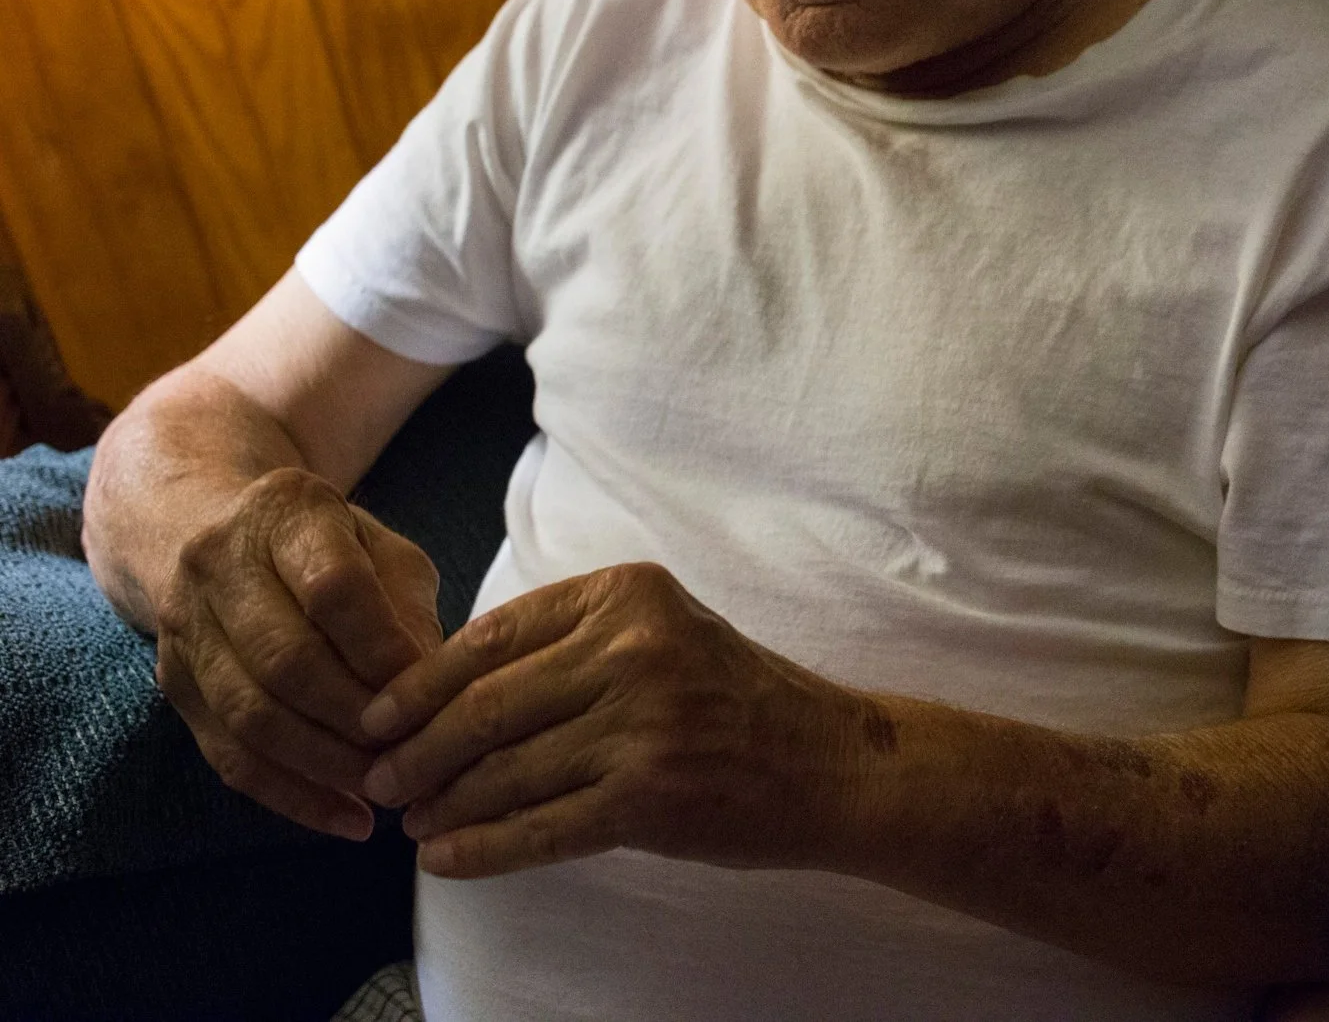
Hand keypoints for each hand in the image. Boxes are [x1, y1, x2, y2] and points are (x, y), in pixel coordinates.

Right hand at [153, 467, 442, 838]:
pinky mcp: (172, 685)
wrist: (211, 530)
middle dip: (356, 718)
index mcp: (285, 512)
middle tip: (414, 755)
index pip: (333, 587)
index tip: (429, 694)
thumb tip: (435, 692)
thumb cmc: (328, 548)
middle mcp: (217, 564)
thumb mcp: (382, 553)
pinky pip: (229, 756)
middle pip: (286, 659)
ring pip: (252, 715)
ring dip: (326, 766)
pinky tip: (347, 819)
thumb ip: (407, 611)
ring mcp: (184, 627)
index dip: (382, 649)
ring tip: (388, 792)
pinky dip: (291, 796)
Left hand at [359, 561, 848, 877]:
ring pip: (503, 771)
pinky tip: (444, 858)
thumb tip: (446, 684)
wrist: (828, 760)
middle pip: (484, 706)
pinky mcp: (648, 798)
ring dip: (442, 804)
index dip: (418, 685)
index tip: (377, 718)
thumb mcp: (661, 630)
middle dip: (414, 751)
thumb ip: (570, 641)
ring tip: (411, 821)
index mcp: (627, 594)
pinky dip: (479, 849)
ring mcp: (642, 725)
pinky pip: (537, 829)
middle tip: (379, 780)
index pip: (490, 636)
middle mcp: (632, 650)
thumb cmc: (735, 696)